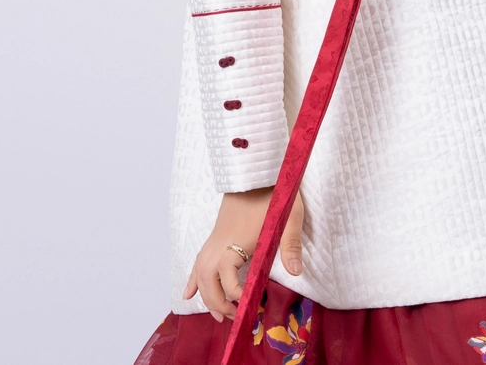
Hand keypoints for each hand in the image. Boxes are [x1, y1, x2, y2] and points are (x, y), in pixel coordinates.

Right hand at [183, 187, 304, 322]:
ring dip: (206, 295)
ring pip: (200, 272)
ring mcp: (215, 238)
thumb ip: (291, 245)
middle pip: (208, 280)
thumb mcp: (288, 217)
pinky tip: (189, 293)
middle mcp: (220, 242)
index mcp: (237, 241)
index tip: (251, 305)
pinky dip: (193, 278)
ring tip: (217, 314)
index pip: (227, 278)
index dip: (237, 295)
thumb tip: (296, 273)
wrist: (257, 168)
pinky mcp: (216, 233)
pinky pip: (199, 260)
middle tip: (233, 318)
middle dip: (217, 303)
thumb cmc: (275, 191)